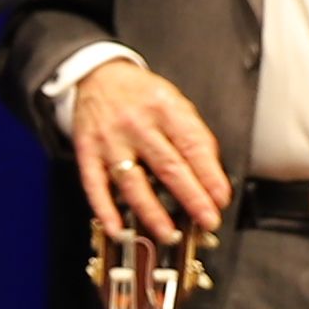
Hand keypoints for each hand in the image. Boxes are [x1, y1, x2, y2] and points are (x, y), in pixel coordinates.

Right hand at [64, 58, 231, 243]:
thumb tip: (211, 177)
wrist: (97, 76)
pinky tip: (116, 228)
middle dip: (191, 197)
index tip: (221, 198)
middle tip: (207, 219)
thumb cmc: (141, 94)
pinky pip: (95, 184)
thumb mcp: (175, 102)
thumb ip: (193, 135)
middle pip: (167, 166)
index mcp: (164, 109)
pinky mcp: (87, 152)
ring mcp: (110, 140)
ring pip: (132, 181)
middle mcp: (137, 124)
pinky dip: (104, 209)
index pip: (192, 146)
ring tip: (168, 232)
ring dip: (151, 211)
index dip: (209, 175)